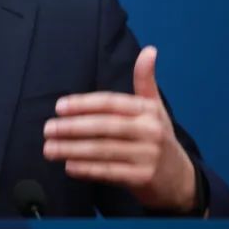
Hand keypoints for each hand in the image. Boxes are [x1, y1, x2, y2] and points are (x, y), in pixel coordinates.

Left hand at [42, 46, 197, 211]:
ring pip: (103, 150)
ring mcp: (147, 156)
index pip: (111, 103)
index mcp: (148, 110)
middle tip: (48, 129)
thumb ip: (145, 80)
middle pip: (104, 126)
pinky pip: (110, 172)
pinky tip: (68, 166)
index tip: (59, 107)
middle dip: (72, 127)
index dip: (84, 104)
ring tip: (49, 149)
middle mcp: (150, 131)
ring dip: (73, 150)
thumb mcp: (155, 107)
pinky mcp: (143, 178)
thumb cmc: (158, 136)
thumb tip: (150, 50)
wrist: (180, 178)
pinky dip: (88, 169)